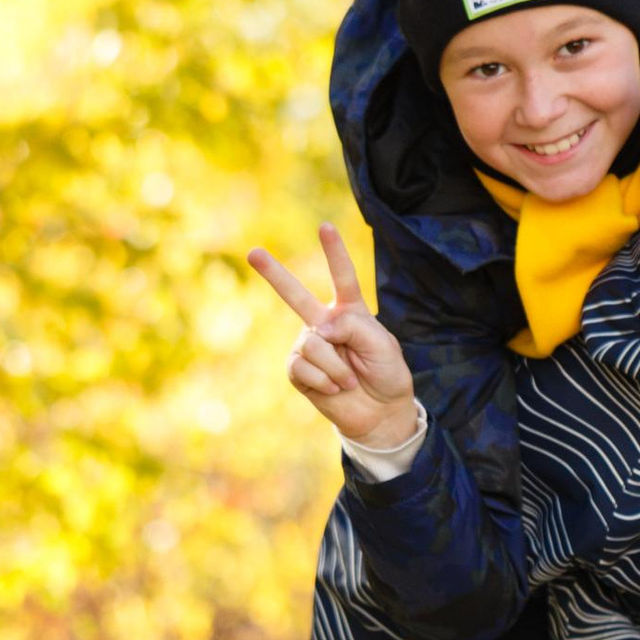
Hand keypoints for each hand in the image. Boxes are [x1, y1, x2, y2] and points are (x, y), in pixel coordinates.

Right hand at [248, 224, 418, 446]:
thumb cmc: (386, 374)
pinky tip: (334, 388)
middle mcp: (324, 324)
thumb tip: (318, 330)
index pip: (342, 277)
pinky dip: (324, 381)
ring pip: (313, 345)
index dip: (334, 253)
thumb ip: (354, 326)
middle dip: (273, 274)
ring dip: (335, 367)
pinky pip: (303, 367)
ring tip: (348, 380)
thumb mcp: (383, 345)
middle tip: (252, 252)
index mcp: (350, 312)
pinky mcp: (298, 370)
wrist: (379, 413)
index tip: (325, 227)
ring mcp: (308, 346)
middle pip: (296, 295)